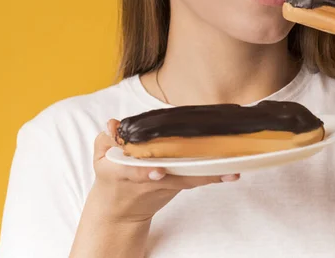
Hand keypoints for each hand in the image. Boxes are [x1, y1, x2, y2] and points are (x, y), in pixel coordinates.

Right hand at [90, 119, 239, 223]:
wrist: (120, 210)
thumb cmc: (112, 177)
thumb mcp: (101, 158)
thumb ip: (107, 140)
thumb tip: (114, 124)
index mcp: (125, 173)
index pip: (135, 172)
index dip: (146, 171)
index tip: (158, 171)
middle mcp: (150, 181)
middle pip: (173, 177)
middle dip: (193, 174)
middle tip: (213, 169)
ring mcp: (166, 185)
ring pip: (189, 179)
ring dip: (211, 175)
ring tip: (232, 171)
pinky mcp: (178, 185)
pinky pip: (195, 179)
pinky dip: (213, 176)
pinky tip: (231, 172)